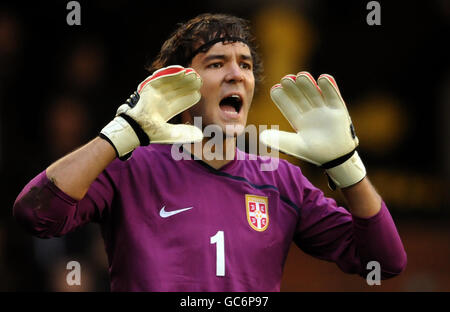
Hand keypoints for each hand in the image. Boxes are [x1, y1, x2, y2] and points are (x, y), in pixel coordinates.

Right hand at [100, 65, 203, 158]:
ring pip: (171, 82)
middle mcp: (162, 100)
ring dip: (181, 77)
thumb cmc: (151, 132)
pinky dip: (170, 74)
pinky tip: (181, 71)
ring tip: (192, 74)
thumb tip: (201, 135)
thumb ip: (185, 133)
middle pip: (178, 89)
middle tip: (198, 79)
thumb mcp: (171, 134)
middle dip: (188, 84)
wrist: (136, 128)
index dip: (190, 96)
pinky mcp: (149, 87)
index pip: (182, 101)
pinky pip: (161, 78)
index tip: (198, 93)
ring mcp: (156, 93)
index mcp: (167, 110)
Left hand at [260, 72, 365, 187]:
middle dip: (293, 88)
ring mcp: (323, 109)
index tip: (275, 89)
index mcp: (297, 119)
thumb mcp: (295, 146)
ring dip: (308, 84)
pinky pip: (333, 96)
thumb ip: (280, 140)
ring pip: (314, 93)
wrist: (336, 158)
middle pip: (299, 96)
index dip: (281, 97)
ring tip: (301, 76)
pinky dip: (329, 87)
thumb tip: (261, 136)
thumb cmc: (314, 153)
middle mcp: (309, 111)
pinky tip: (323, 78)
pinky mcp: (338, 109)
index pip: (287, 105)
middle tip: (286, 79)